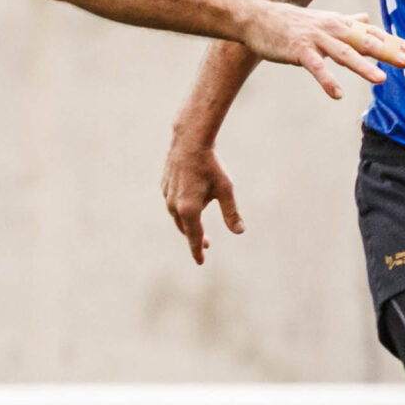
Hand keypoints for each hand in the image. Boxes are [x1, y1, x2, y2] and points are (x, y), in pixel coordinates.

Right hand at [162, 137, 242, 265]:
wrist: (189, 141)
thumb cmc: (210, 165)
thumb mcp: (226, 189)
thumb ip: (231, 213)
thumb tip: (239, 231)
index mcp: (189, 210)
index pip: (194, 238)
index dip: (198, 251)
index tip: (200, 262)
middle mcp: (174, 206)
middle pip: (184, 229)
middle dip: (194, 237)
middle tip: (206, 244)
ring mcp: (167, 196)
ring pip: (176, 217)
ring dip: (187, 223)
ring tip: (198, 223)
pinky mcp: (164, 186)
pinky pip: (172, 204)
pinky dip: (180, 209)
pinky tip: (189, 202)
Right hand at [239, 3, 404, 98]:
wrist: (257, 18)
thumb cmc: (290, 21)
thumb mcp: (322, 19)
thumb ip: (345, 21)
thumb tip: (365, 19)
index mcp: (338, 23)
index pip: (370, 32)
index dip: (390, 41)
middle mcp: (331, 29)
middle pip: (363, 41)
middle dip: (387, 52)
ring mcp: (315, 39)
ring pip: (343, 53)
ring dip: (363, 66)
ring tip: (380, 78)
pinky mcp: (298, 51)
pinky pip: (316, 68)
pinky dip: (327, 81)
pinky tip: (338, 94)